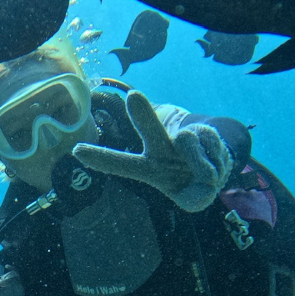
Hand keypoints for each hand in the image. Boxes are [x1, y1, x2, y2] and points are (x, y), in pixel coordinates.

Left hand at [72, 91, 232, 211]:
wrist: (215, 167)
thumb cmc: (192, 183)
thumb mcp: (192, 199)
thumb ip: (196, 198)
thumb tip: (205, 179)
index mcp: (149, 167)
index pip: (122, 164)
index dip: (101, 159)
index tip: (76, 152)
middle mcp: (161, 147)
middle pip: (151, 130)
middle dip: (143, 115)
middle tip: (134, 96)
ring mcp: (182, 136)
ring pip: (188, 141)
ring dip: (202, 164)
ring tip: (206, 174)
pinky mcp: (203, 130)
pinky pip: (212, 147)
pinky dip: (218, 162)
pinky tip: (215, 163)